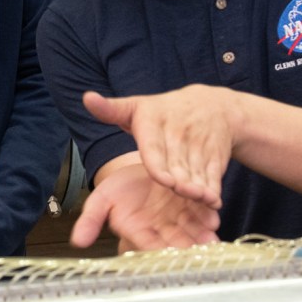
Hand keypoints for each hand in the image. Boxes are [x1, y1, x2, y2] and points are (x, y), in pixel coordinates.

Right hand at [71, 158, 220, 251]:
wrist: (142, 167)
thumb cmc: (121, 186)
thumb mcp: (103, 198)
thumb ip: (91, 220)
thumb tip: (77, 242)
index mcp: (140, 232)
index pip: (148, 245)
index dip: (157, 249)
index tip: (165, 252)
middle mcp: (162, 230)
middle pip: (175, 243)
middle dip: (186, 248)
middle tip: (195, 251)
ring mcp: (181, 220)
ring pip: (193, 232)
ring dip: (202, 236)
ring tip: (210, 239)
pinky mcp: (196, 207)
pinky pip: (204, 212)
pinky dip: (209, 215)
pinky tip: (214, 217)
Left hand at [85, 86, 241, 207]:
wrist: (212, 105)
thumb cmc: (163, 112)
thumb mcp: (136, 106)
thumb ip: (110, 110)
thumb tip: (86, 98)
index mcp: (155, 123)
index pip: (154, 148)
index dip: (159, 165)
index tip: (164, 180)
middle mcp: (179, 133)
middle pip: (177, 164)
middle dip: (181, 180)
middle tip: (183, 193)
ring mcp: (199, 145)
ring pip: (197, 172)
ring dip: (200, 188)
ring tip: (202, 200)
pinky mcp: (215, 156)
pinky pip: (213, 175)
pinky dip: (214, 189)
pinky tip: (213, 203)